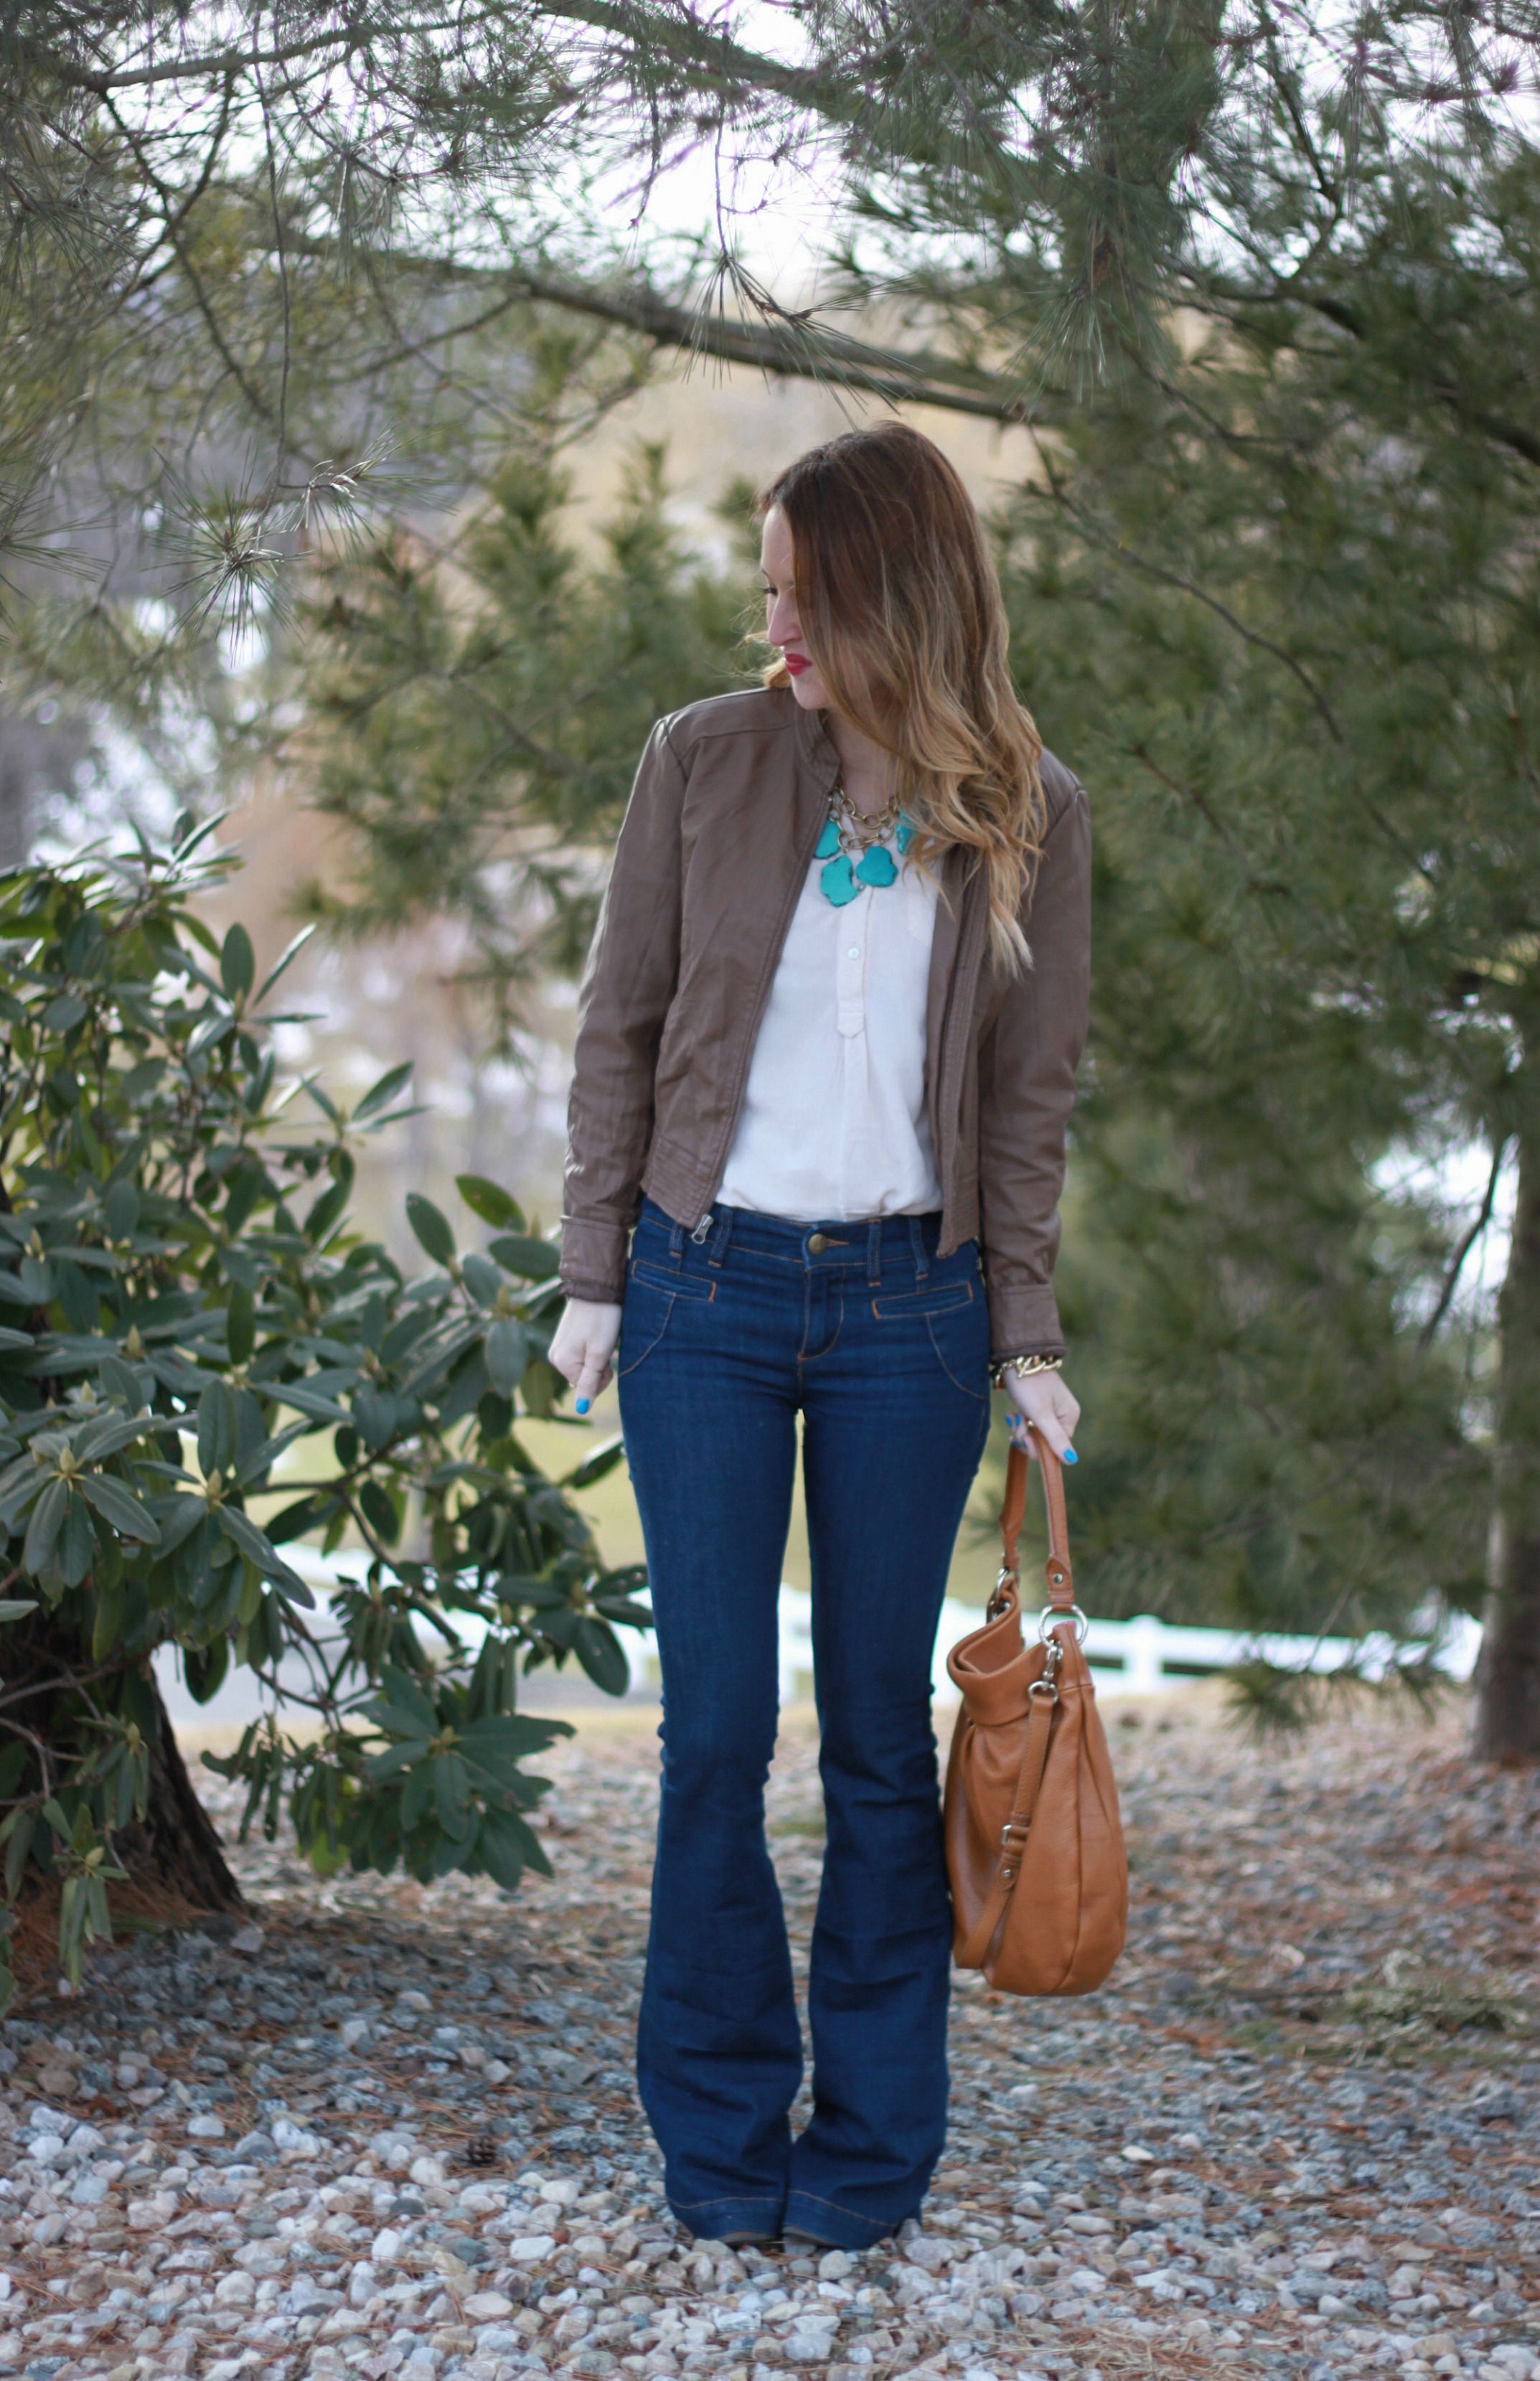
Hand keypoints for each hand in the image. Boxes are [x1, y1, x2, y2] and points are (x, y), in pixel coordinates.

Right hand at [548, 1298, 622, 1414]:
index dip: (603, 1376)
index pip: (588, 1387)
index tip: (607, 1356)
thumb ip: (590, 1383)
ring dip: (596, 1358)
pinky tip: (595, 1334)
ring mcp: (558, 1347)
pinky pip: (579, 1355)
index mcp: (562, 1362)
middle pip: (584, 1378)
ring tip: (600, 1337)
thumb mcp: (599, 1354)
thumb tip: (582, 1409)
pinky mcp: (564, 1338)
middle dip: (599, 1368)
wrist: (595, 1287)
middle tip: (605, 1345)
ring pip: (583, 1367)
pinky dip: (591, 1349)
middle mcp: (555, 1357)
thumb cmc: (602, 1319)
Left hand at [1003, 1367, 1079, 1464]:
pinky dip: (1018, 1422)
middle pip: (1044, 1442)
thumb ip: (1055, 1438)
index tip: (1023, 1436)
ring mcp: (1050, 1412)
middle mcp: (1062, 1416)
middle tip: (1014, 1421)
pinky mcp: (1037, 1408)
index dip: (1037, 1447)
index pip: (1056, 1448)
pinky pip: (1028, 1425)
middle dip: (1025, 1436)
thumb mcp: (1041, 1414)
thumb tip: (1072, 1461)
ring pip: (1033, 1435)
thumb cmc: (1030, 1385)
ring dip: (1019, 1429)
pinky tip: (1011, 1414)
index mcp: (1069, 1417)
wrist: (1016, 1359)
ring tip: (1011, 1415)